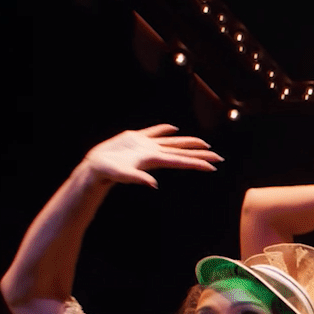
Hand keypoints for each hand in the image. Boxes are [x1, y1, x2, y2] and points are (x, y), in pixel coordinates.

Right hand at [81, 125, 220, 187]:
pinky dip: (165, 129)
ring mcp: (146, 146)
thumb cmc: (107, 173)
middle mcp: (154, 153)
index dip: (198, 162)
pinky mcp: (135, 139)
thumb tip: (153, 184)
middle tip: (220, 157)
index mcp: (154, 159)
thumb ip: (137, 178)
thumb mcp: (122, 175)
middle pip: (182, 152)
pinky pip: (154, 132)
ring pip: (172, 142)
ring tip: (205, 143)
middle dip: (201, 154)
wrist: (94, 168)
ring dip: (188, 142)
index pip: (181, 160)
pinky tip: (173, 128)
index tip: (215, 165)